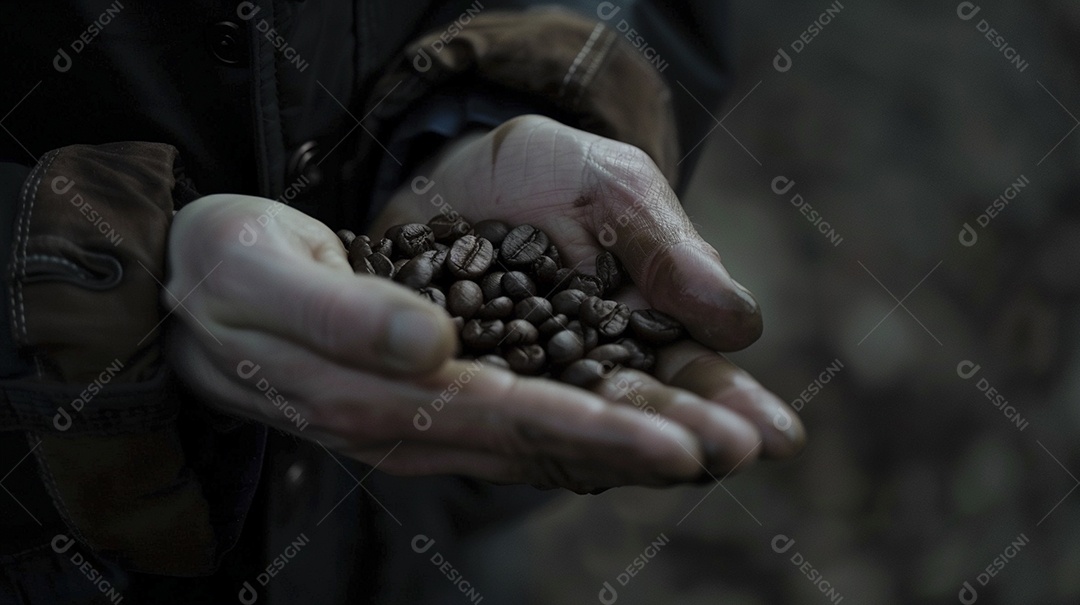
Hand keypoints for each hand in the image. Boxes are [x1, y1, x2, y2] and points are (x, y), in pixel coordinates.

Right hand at [165, 195, 724, 492]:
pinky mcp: (435, 397)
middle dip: (645, 446)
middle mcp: (412, 424)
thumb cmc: (223, 272)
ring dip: (636, 438)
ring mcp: (427, 419)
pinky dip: (594, 420)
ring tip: (725, 438)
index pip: (506, 420)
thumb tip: (432, 344)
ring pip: (549, 438)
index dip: (594, 433)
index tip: (679, 443)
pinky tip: (649, 418)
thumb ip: (342, 314)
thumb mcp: (259, 270)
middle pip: (548, 441)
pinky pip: (527, 418)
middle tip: (742, 447)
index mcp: (377, 398)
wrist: (195, 295)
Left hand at [374, 115, 805, 462]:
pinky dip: (513, 426)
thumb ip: (668, 251)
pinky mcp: (455, 387)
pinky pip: (484, 412)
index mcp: (642, 333)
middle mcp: (585, 374)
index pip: (693, 379)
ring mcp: (519, 388)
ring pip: (568, 431)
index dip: (731, 406)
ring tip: (666, 462)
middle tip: (731, 455)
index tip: (777, 435)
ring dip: (616, 447)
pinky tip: (538, 439)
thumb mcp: (614, 191)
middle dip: (685, 436)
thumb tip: (741, 325)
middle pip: (637, 417)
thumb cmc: (546, 176)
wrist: (448, 168)